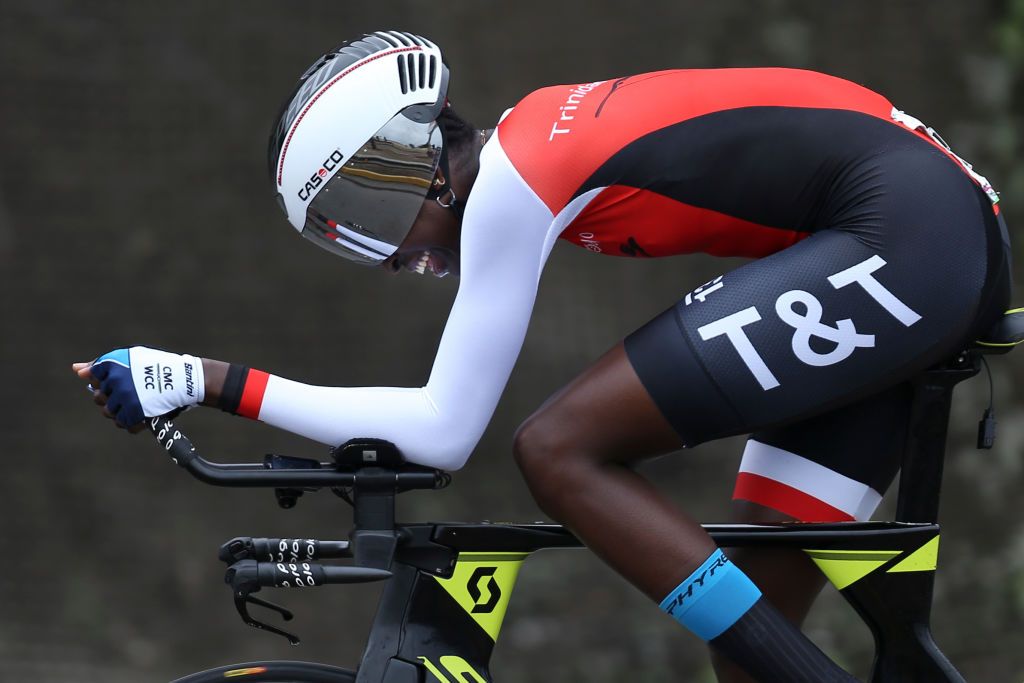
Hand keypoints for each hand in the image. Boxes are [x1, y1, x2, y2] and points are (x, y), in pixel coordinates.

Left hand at [73, 347, 205, 430]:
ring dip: (121, 411)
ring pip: (109, 413)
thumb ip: (101, 365)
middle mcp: (116, 379)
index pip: (94, 378)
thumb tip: (76, 370)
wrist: (186, 379)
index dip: (108, 381)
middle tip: (132, 393)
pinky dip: (133, 422)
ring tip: (137, 404)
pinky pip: (124, 424)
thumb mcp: (130, 359)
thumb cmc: (157, 366)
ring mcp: (125, 397)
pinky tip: (143, 414)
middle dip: (112, 398)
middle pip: (98, 398)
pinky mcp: (135, 412)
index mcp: (113, 363)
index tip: (125, 379)